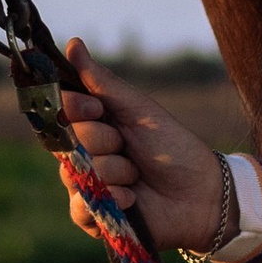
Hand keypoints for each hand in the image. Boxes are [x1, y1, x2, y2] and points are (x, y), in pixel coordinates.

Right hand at [53, 39, 233, 250]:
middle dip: (103, 141)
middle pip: (67, 140)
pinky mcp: (94, 218)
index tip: (97, 109)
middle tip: (129, 147)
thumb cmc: (173, 147)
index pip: (59, 110)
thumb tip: (73, 44)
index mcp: (91, 125)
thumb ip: (102, 82)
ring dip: (115, 172)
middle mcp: (83, 154)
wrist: (202, 192)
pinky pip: (81, 208)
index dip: (73, 108)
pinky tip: (132, 199)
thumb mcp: (139, 109)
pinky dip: (110, 200)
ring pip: (76, 174)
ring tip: (138, 176)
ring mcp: (87, 186)